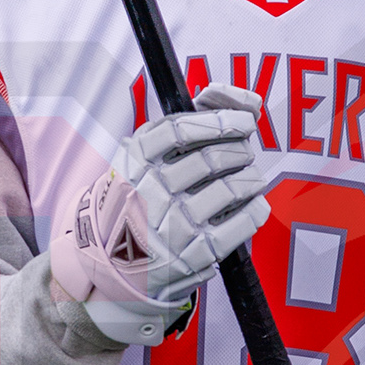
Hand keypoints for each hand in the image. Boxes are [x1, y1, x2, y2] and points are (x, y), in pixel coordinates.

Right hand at [51, 83, 268, 345]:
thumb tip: (241, 103)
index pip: (180, 129)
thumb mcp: (140, 160)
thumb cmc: (135, 199)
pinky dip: (255, 210)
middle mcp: (150, 192)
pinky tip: (255, 204)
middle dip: (239, 151)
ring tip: (251, 179)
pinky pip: (238, 225)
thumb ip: (181, 128)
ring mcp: (172, 226)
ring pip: (229, 189)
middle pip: (210, 159)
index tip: (243, 120)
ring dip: (250, 179)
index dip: (220, 121)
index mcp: (134, 162)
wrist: (109, 262)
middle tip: (244, 153)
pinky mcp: (192, 255)